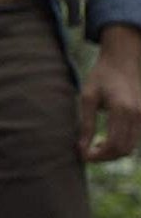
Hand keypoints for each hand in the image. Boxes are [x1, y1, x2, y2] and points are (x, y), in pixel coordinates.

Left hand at [79, 26, 140, 161]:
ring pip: (131, 147)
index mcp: (122, 109)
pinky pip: (135, 139)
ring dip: (113, 152)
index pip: (114, 144)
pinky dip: (121, 144)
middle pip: (124, 150)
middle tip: (87, 153)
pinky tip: (106, 138)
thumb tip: (82, 148)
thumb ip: (86, 123)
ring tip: (95, 144)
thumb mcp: (88, 96)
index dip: (98, 155)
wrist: (123, 61)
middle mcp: (137, 115)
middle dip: (105, 157)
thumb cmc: (101, 76)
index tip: (83, 155)